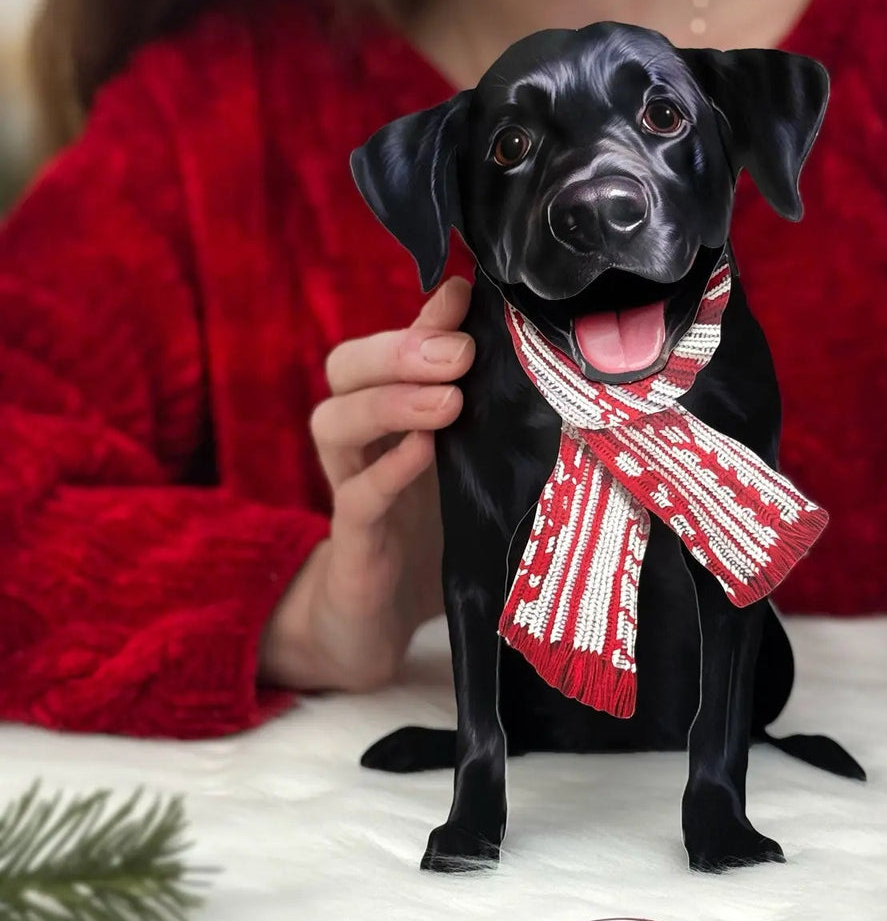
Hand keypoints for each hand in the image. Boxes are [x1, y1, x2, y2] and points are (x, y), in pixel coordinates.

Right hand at [260, 278, 472, 692]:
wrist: (386, 623)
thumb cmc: (435, 530)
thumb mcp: (467, 458)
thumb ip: (480, 404)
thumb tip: (518, 343)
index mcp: (391, 411)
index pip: (389, 343)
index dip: (421, 318)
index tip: (464, 297)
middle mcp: (362, 440)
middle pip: (346, 369)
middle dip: (399, 350)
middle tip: (458, 354)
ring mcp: (350, 489)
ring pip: (334, 424)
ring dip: (387, 402)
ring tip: (447, 401)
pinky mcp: (353, 545)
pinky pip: (355, 498)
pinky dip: (387, 471)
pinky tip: (422, 453)